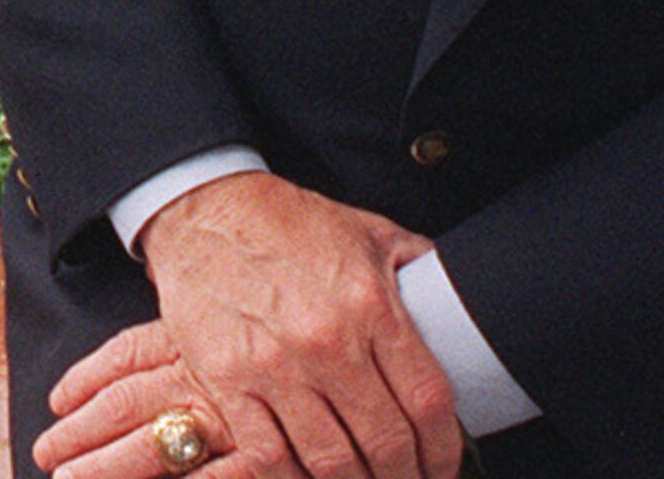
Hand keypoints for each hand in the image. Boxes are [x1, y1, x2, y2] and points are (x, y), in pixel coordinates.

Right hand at [37, 173, 459, 478]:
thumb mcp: (370, 232)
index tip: (444, 465)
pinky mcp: (227, 380)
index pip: (427, 401)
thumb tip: (458, 308)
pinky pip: (269, 456)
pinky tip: (309, 478)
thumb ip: (419, 273)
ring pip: (330, 461)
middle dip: (405, 476)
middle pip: (384, 442)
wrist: (204, 210)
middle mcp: (326, 340)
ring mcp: (273, 365)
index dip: (444, 448)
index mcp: (370, 303)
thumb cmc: (289, 223)